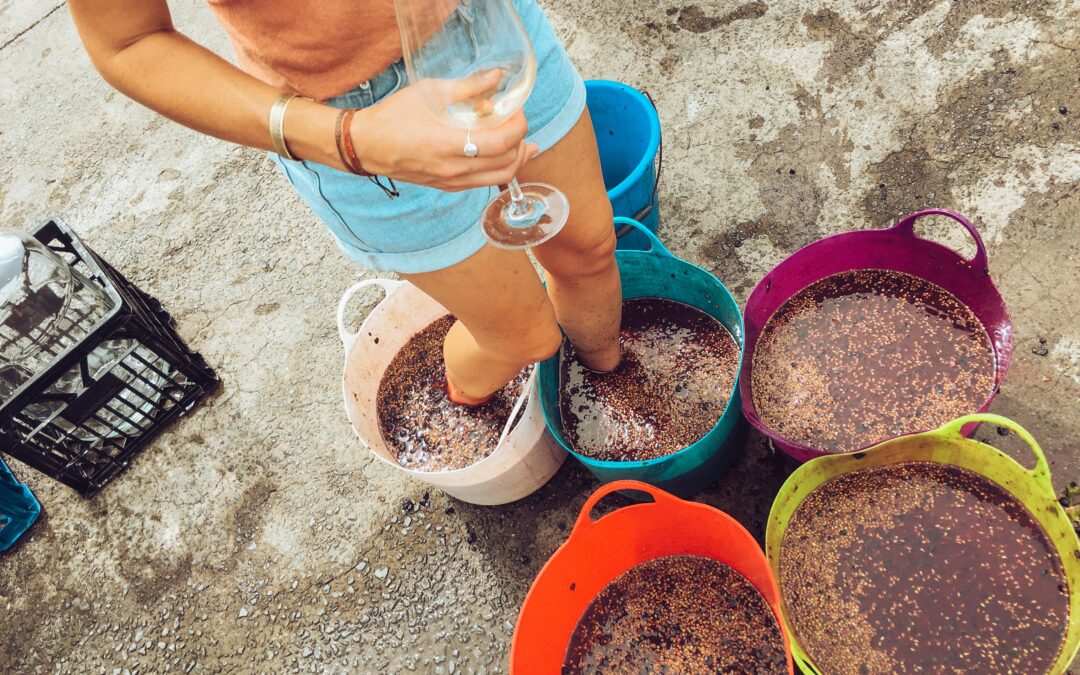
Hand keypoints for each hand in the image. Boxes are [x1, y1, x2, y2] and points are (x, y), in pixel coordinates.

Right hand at [349, 70, 537, 191]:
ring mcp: (452, 181)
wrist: (367, 145)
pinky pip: (484, 182)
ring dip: (515, 159)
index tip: (517, 110)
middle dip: (520, 141)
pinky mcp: (449, 186)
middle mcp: (453, 168)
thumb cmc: (394, 116)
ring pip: (500, 178)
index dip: (518, 126)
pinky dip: (500, 168)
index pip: (501, 142)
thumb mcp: (430, 92)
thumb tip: (496, 78)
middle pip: (507, 163)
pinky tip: (502, 154)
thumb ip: (467, 87)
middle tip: (516, 121)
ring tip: (520, 142)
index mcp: (448, 144)